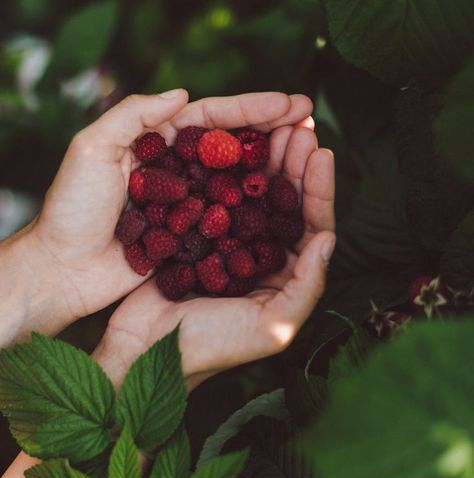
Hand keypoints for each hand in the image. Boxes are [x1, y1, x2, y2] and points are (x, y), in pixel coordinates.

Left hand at [5, 90, 312, 339]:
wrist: (61, 270)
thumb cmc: (70, 209)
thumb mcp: (92, 149)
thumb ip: (133, 116)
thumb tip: (182, 92)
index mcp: (157, 141)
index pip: (213, 117)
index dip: (253, 107)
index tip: (291, 103)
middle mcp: (179, 168)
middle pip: (234, 144)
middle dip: (273, 130)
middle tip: (311, 121)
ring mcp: (189, 202)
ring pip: (239, 179)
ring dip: (273, 166)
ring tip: (309, 154)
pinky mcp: (193, 234)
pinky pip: (231, 217)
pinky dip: (258, 209)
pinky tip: (286, 203)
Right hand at [93, 123, 334, 389]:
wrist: (147, 351)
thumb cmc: (212, 347)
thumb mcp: (270, 327)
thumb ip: (306, 287)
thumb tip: (328, 239)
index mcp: (286, 277)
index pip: (312, 225)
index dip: (318, 189)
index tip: (321, 153)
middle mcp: (262, 256)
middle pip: (286, 202)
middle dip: (295, 163)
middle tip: (299, 126)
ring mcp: (230, 242)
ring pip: (255, 193)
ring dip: (267, 159)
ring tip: (276, 126)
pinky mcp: (200, 234)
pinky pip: (220, 195)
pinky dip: (229, 170)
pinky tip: (232, 146)